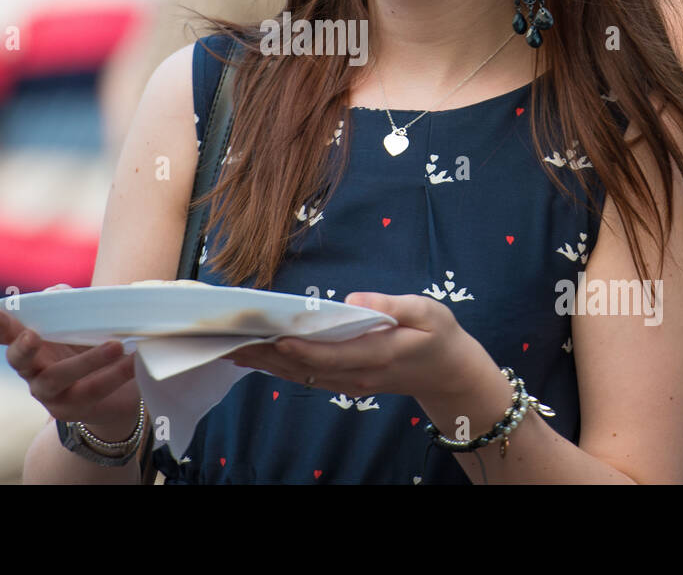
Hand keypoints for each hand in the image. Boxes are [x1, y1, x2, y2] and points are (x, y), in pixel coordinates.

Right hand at [0, 297, 139, 432]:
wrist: (115, 394)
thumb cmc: (91, 347)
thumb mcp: (81, 324)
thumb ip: (68, 305)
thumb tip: (59, 292)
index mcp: (30, 343)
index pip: (5, 334)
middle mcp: (31, 369)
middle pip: (18, 360)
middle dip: (22, 347)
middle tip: (32, 335)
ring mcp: (47, 393)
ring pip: (57, 377)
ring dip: (87, 360)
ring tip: (116, 345)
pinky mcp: (70, 409)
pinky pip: (91, 391)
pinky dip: (114, 374)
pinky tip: (132, 361)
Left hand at [227, 292, 486, 404]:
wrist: (449, 373)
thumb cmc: (439, 335)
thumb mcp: (428, 312)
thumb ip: (393, 306)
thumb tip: (354, 300)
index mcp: (379, 354)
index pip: (333, 356)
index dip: (303, 350)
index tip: (276, 339)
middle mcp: (359, 375)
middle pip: (307, 369)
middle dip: (269, 356)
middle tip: (234, 342)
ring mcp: (350, 382)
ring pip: (302, 376)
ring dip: (267, 364)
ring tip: (233, 349)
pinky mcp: (345, 382)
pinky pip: (308, 376)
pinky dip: (280, 367)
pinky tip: (258, 357)